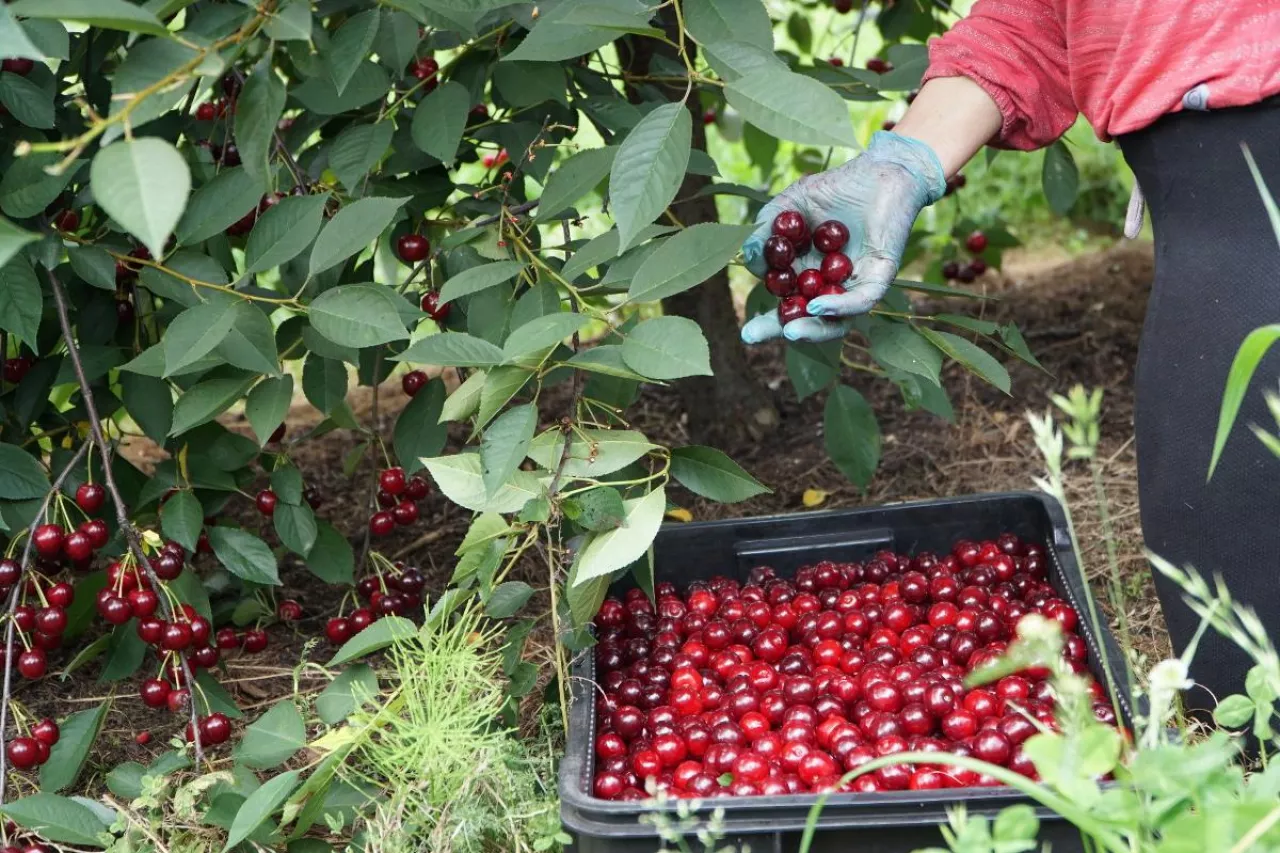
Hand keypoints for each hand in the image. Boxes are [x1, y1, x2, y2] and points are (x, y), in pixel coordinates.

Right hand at [741, 131, 946, 343]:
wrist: (881, 169)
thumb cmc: (836, 188)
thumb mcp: (788, 206)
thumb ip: (764, 231)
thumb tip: (750, 261)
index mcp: (809, 274)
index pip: (787, 305)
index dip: (767, 322)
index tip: (745, 333)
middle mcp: (832, 285)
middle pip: (807, 319)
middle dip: (782, 330)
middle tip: (752, 336)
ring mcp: (856, 283)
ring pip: (837, 319)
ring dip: (812, 329)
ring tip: (789, 331)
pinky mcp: (880, 274)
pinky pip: (861, 299)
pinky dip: (840, 306)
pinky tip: (817, 307)